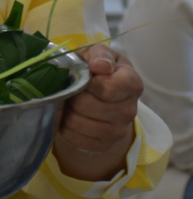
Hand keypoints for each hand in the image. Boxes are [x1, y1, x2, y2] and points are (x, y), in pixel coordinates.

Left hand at [53, 44, 142, 180]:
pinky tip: (69, 115)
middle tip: (71, 88)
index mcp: (132, 84)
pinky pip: (75, 139)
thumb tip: (99, 66)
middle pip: (87, 106)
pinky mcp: (104, 145)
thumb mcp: (98, 53)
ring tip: (69, 100)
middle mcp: (129, 111)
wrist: (100, 93)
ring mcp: (118, 131)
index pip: (107, 89)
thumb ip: (100, 55)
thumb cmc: (96, 68)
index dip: (88, 83)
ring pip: (78, 123)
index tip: (83, 76)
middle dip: (72, 95)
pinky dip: (65, 126)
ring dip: (66, 110)